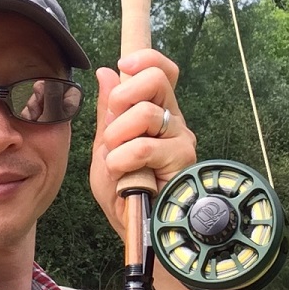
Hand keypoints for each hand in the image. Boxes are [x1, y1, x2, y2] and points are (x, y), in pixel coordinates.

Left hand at [90, 49, 212, 289]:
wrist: (139, 231)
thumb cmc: (122, 191)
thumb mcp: (106, 147)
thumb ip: (107, 112)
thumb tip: (105, 72)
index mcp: (154, 112)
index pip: (161, 70)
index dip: (145, 58)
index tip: (123, 65)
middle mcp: (173, 121)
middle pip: (159, 77)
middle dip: (126, 91)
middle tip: (113, 116)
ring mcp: (180, 140)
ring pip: (149, 112)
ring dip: (119, 132)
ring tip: (113, 155)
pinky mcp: (182, 163)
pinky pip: (147, 147)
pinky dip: (125, 157)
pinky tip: (120, 171)